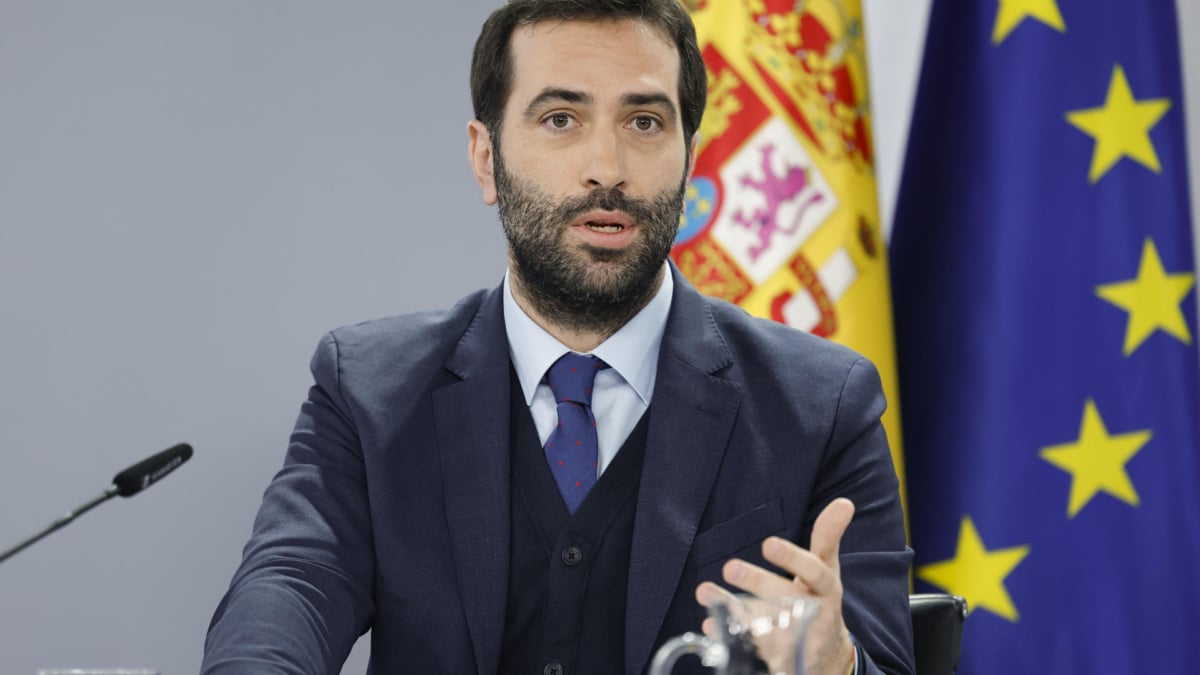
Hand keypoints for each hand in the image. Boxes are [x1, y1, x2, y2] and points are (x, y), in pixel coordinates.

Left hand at [695, 498, 856, 674]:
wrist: (827, 656)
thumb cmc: (821, 599)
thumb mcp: (828, 569)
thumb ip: (828, 536)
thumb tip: (843, 503)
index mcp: (827, 589)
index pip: (814, 572)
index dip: (793, 559)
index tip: (769, 544)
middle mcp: (813, 615)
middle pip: (785, 598)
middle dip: (758, 583)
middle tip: (731, 567)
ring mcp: (794, 640)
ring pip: (762, 623)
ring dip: (732, 608)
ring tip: (704, 591)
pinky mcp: (777, 658)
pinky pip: (750, 647)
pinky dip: (728, 635)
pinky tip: (710, 623)